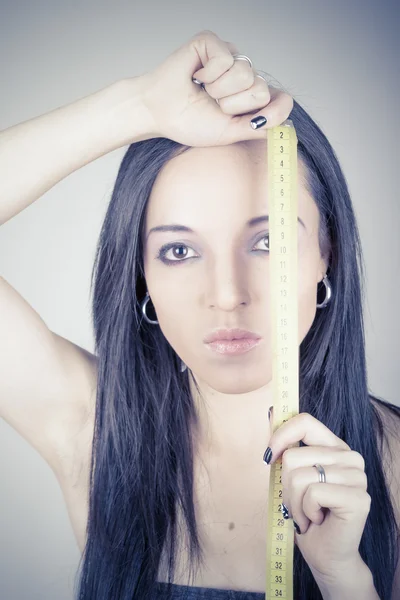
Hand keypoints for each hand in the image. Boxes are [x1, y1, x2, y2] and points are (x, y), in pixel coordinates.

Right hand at [138, 29, 292, 146]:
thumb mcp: (229, 133)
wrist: (159, 113)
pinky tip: (196, 76)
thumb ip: (257, 128)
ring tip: (204, 91)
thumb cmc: (189, 122)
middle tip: (213, 105)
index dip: (274, 111)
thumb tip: (283, 125)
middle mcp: (244, 75)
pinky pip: (226, 59)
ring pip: (245, 74)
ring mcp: (230, 57)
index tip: (253, 122)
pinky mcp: (214, 43)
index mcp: (249, 97)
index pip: (280, 99)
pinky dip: (209, 74)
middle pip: (262, 90)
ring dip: (219, 91)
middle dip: (233, 105)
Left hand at [267, 411, 371, 586]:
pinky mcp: (358, 498)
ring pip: (300, 477)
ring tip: (307, 514)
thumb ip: (286, 446)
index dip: (281, 436)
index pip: (305, 421)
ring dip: (294, 503)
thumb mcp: (291, 476)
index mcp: (335, 447)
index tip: (269, 457)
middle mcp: (350, 458)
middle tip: (299, 505)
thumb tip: (271, 412)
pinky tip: (318, 520)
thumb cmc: (306, 514)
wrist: (325, 554)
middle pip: (294, 456)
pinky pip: (313, 494)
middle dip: (286, 487)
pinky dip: (306, 512)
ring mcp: (358, 477)